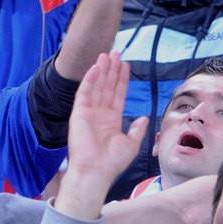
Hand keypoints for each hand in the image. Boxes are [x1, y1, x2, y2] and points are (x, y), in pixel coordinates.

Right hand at [56, 52, 147, 219]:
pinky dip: (89, 80)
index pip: (117, 94)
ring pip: (96, 86)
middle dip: (111, 70)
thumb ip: (137, 129)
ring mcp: (88, 113)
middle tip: (115, 52)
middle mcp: (100, 114)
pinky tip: (95, 68)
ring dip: (101, 70)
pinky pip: (84, 93)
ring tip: (107, 54)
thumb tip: (144, 118)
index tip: (125, 65)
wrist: (95, 171)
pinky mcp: (78, 114)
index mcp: (112, 120)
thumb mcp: (131, 144)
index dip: (121, 80)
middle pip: (106, 86)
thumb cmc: (112, 162)